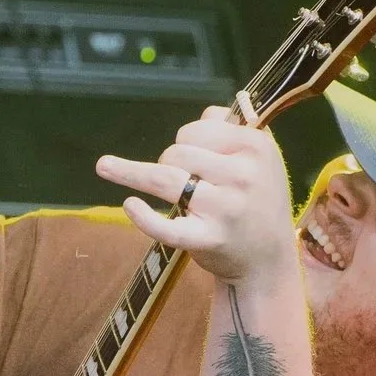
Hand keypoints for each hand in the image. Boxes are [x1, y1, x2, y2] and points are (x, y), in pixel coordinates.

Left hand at [96, 108, 298, 284]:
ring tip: (106, 167)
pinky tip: (129, 205)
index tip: (193, 154)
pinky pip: (166, 227)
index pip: (198, 129)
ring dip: (134, 173)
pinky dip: (143, 216)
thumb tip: (204, 116)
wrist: (269, 259)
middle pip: (177, 152)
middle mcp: (243, 175)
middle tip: (182, 180)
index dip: (187, 139)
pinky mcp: (208, 239)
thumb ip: (233, 128)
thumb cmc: (257, 201)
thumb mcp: (261, 157)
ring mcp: (225, 208)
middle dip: (169, 161)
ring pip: (164, 178)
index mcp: (256, 146)